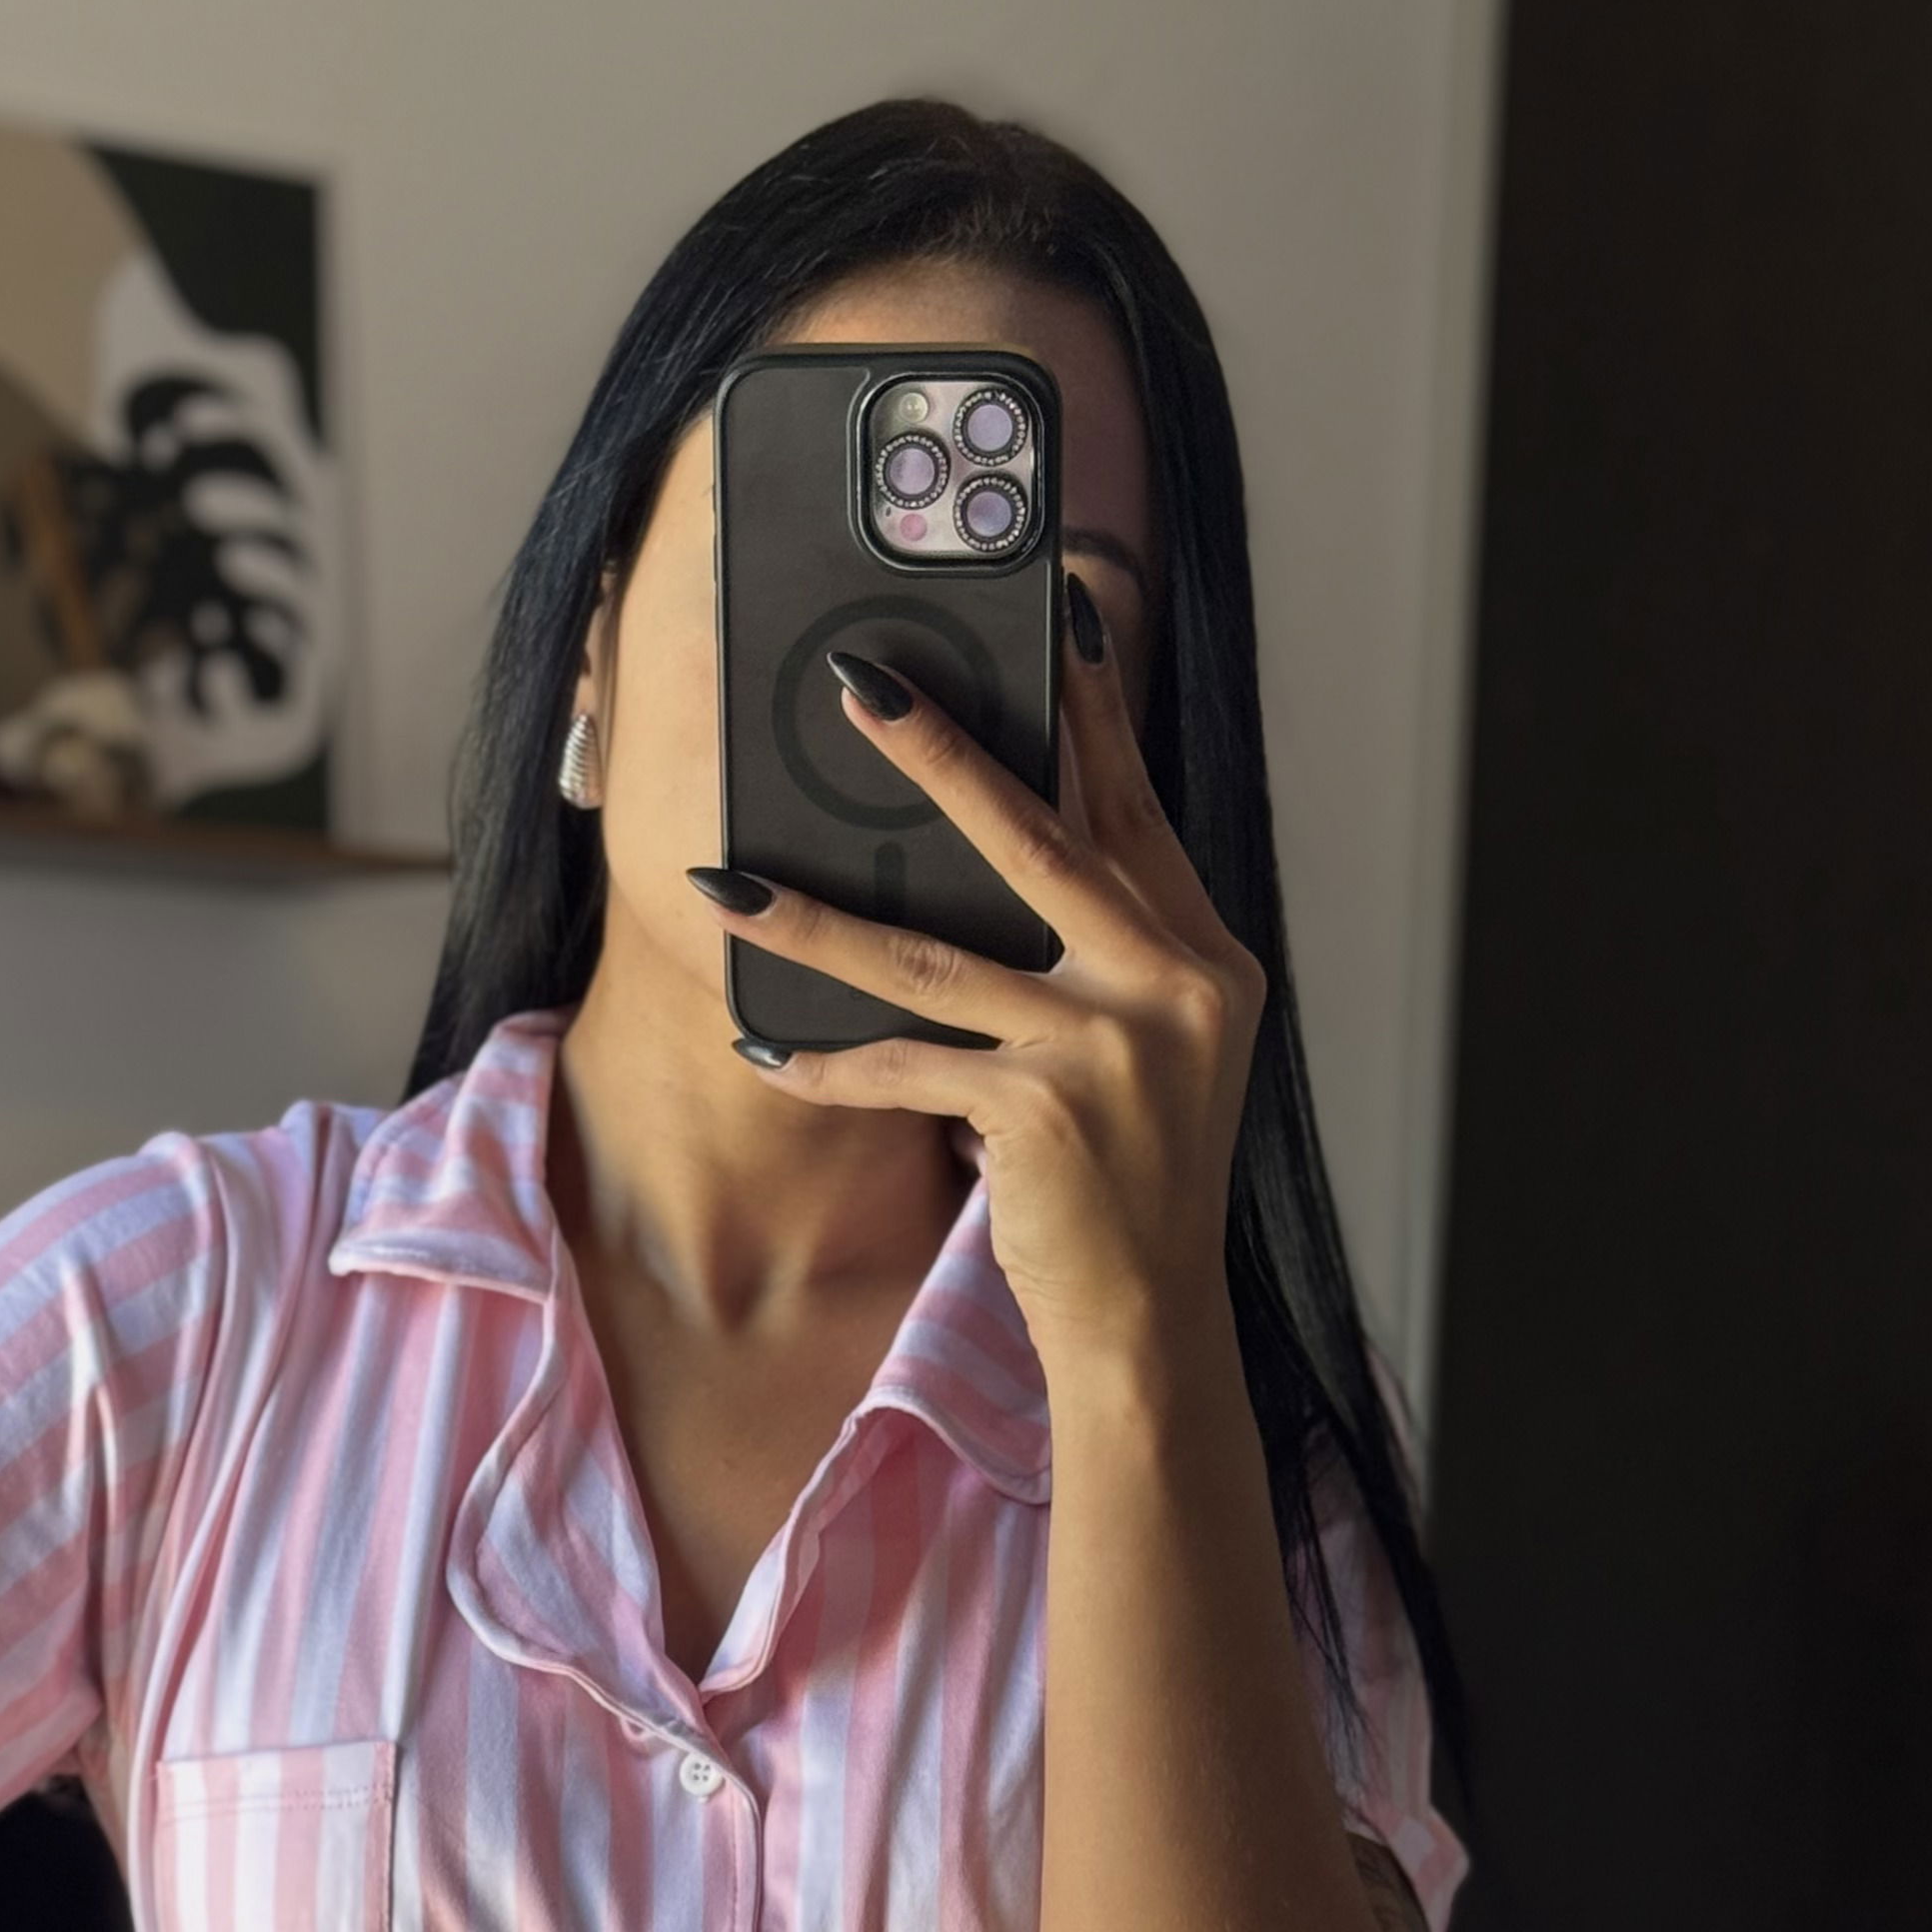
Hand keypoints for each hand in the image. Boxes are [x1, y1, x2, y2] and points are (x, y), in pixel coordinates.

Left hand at [688, 576, 1266, 1371]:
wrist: (1151, 1324)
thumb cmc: (1127, 1190)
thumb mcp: (1148, 1056)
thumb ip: (1103, 959)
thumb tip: (1009, 856)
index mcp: (1203, 958)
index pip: (1131, 808)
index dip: (1089, 707)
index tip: (1055, 607)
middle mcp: (1174, 986)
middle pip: (1039, 837)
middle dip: (941, 751)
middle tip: (860, 680)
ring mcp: (1111, 1047)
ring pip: (935, 956)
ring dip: (817, 919)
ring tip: (729, 880)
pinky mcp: (1043, 1114)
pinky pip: (904, 1067)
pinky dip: (825, 1066)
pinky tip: (759, 1051)